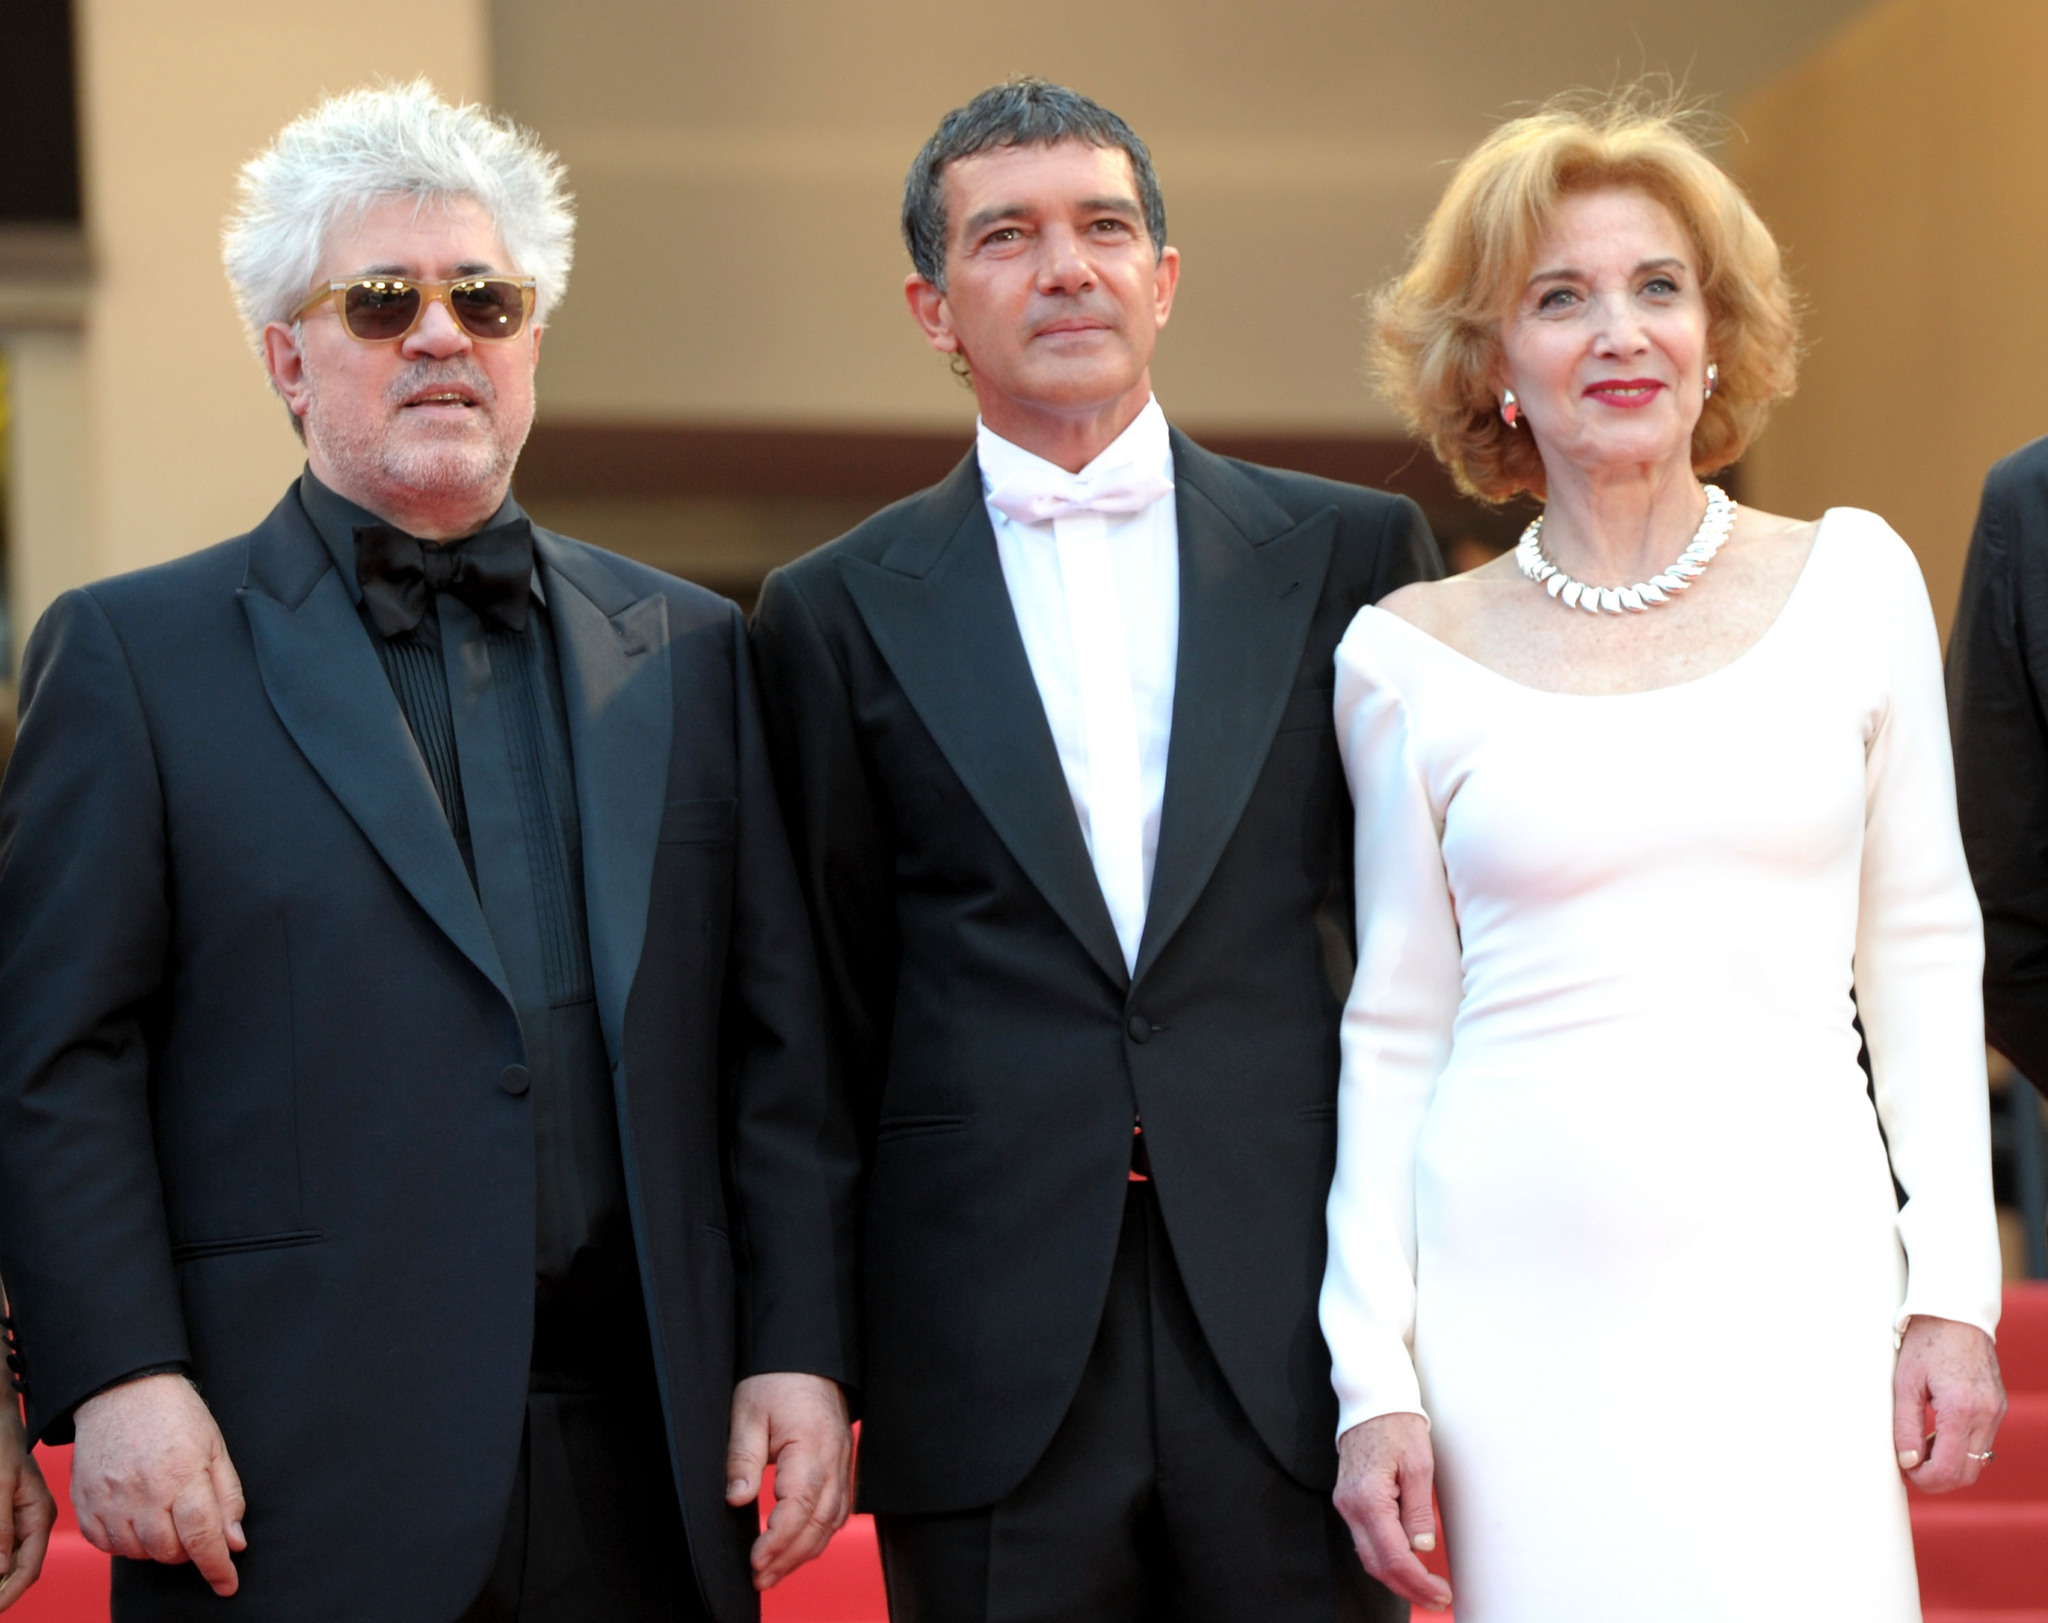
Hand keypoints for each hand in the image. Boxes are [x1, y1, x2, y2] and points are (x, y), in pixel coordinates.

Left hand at [0, 1400, 54, 1612]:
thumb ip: (0, 1527)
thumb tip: (1, 1568)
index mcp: (39, 1516)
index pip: (28, 1568)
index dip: (8, 1594)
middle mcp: (33, 1522)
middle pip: (18, 1569)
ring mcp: (20, 1519)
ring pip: (6, 1561)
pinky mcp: (6, 1516)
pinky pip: (1, 1546)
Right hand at [71, 1373, 245, 1595]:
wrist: (122, 1392)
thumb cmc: (175, 1415)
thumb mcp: (216, 1446)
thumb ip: (228, 1496)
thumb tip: (235, 1542)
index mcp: (182, 1475)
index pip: (202, 1536)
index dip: (217, 1566)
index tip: (227, 1584)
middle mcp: (143, 1493)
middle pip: (169, 1551)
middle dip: (188, 1549)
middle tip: (192, 1524)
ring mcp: (109, 1500)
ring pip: (138, 1552)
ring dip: (158, 1546)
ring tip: (164, 1513)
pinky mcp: (85, 1504)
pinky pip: (107, 1545)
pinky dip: (126, 1541)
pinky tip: (137, 1517)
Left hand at [725, 1372, 851, 1589]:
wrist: (808, 1361)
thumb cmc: (777, 1383)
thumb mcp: (748, 1414)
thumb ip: (742, 1459)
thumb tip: (737, 1499)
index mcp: (810, 1446)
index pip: (800, 1506)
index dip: (778, 1539)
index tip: (755, 1560)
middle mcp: (834, 1461)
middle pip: (819, 1523)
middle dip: (789, 1557)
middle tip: (759, 1579)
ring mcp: (842, 1466)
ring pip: (831, 1523)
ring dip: (804, 1552)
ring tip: (773, 1573)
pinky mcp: (841, 1469)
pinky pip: (837, 1512)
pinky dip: (819, 1536)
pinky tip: (798, 1548)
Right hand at [1334, 1413, 1451, 1612]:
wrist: (1372, 1402)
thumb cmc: (1397, 1425)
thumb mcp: (1419, 1465)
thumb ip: (1419, 1510)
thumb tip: (1422, 1547)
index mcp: (1369, 1497)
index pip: (1393, 1556)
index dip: (1418, 1581)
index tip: (1439, 1591)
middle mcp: (1351, 1505)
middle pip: (1376, 1564)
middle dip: (1407, 1588)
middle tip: (1436, 1597)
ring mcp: (1346, 1503)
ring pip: (1368, 1556)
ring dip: (1396, 1577)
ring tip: (1425, 1586)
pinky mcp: (1349, 1500)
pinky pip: (1364, 1540)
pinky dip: (1384, 1559)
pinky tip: (1405, 1564)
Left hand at [1894, 1314, 2005, 1492]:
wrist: (1956, 1314)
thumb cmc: (1925, 1343)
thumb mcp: (1905, 1383)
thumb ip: (1905, 1426)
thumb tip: (1907, 1463)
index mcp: (1962, 1409)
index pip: (1949, 1469)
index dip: (1925, 1480)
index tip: (1904, 1472)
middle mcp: (1987, 1415)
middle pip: (1968, 1474)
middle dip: (1938, 1479)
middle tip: (1909, 1466)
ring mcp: (1997, 1412)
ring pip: (1978, 1463)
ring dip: (1949, 1465)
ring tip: (1919, 1447)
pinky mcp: (1998, 1408)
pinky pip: (1983, 1444)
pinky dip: (1961, 1449)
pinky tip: (1937, 1435)